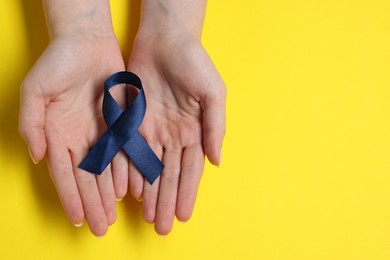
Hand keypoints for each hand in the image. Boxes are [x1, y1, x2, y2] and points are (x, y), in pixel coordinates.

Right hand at [19, 32, 127, 235]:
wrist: (87, 42)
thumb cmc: (57, 63)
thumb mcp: (35, 90)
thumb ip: (32, 124)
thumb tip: (38, 157)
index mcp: (57, 134)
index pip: (64, 173)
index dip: (70, 196)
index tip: (77, 218)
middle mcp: (79, 138)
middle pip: (86, 178)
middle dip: (92, 203)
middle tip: (100, 227)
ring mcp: (100, 131)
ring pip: (105, 170)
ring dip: (107, 194)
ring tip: (112, 215)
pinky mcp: (119, 123)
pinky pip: (123, 151)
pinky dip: (125, 171)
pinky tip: (127, 189)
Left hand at [127, 32, 225, 234]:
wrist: (165, 39)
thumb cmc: (194, 63)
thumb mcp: (213, 93)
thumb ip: (215, 127)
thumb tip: (217, 161)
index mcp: (194, 131)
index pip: (190, 169)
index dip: (186, 193)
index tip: (183, 215)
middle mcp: (173, 135)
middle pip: (169, 174)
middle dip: (166, 200)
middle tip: (161, 227)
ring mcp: (152, 129)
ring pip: (150, 168)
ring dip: (149, 193)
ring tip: (147, 216)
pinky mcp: (133, 120)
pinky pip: (130, 150)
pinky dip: (130, 171)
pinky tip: (130, 190)